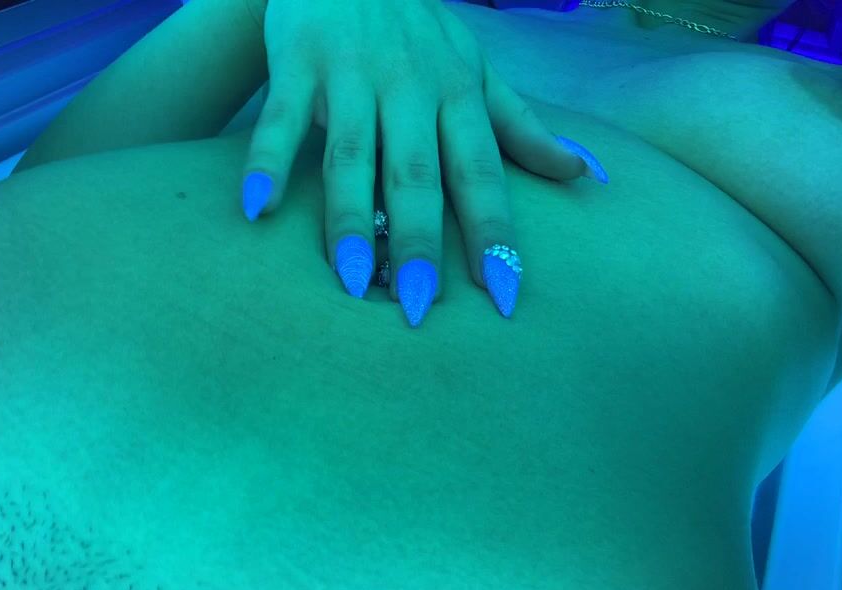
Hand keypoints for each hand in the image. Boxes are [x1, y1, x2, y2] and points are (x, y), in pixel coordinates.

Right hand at [240, 0, 606, 326]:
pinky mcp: (297, 60)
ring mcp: (351, 73)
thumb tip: (583, 174)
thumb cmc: (419, 29)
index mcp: (458, 94)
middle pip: (416, 175)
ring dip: (349, 218)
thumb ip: (522, 127)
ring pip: (352, 154)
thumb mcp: (477, 69)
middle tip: (418, 308)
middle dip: (418, 242)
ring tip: (351, 282)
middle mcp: (410, 86)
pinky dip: (269, 162)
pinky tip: (258, 209)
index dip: (493, 234)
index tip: (503, 296)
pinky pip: (282, 118)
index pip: (480, 175)